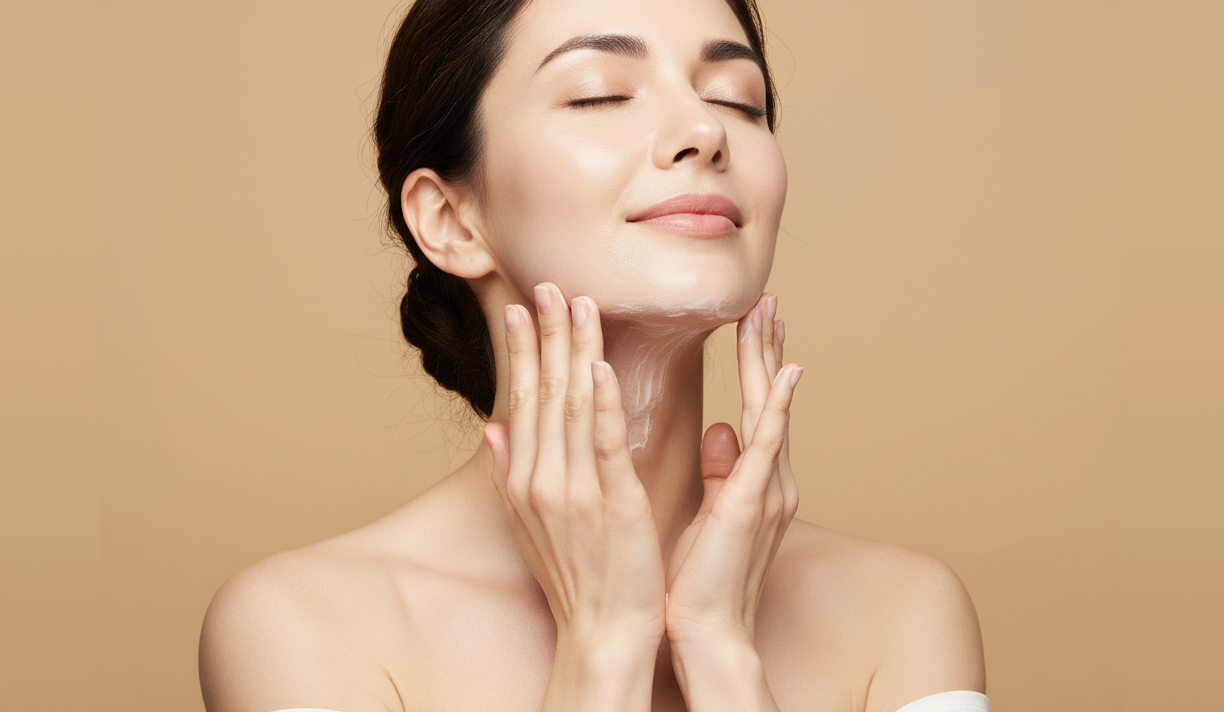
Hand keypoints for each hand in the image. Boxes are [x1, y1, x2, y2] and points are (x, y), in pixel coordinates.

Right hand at [484, 283, 666, 651]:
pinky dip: (601, 402)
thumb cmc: (573, 577)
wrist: (602, 630)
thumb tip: (491, 429)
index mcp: (524, 480)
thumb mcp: (528, 524)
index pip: (522, 401)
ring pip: (571, 406)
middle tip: (547, 284)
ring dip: (574, 350)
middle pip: (542, 392)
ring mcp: (574, 490)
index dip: (523, 351)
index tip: (521, 308)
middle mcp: (541, 479)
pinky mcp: (612, 503)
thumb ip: (509, 473)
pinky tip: (600, 364)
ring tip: (576, 303)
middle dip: (545, 335)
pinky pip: (603, 443)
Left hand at [664, 294, 801, 648]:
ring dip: (768, 359)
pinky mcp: (752, 504)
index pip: (758, 407)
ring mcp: (767, 490)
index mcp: (757, 480)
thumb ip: (721, 468)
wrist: (708, 632)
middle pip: (770, 399)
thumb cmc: (701, 580)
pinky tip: (788, 373)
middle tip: (766, 298)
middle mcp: (771, 479)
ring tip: (766, 313)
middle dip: (766, 347)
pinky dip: (779, 408)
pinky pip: (767, 446)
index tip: (753, 320)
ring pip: (770, 409)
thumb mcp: (710, 513)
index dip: (757, 362)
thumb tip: (720, 425)